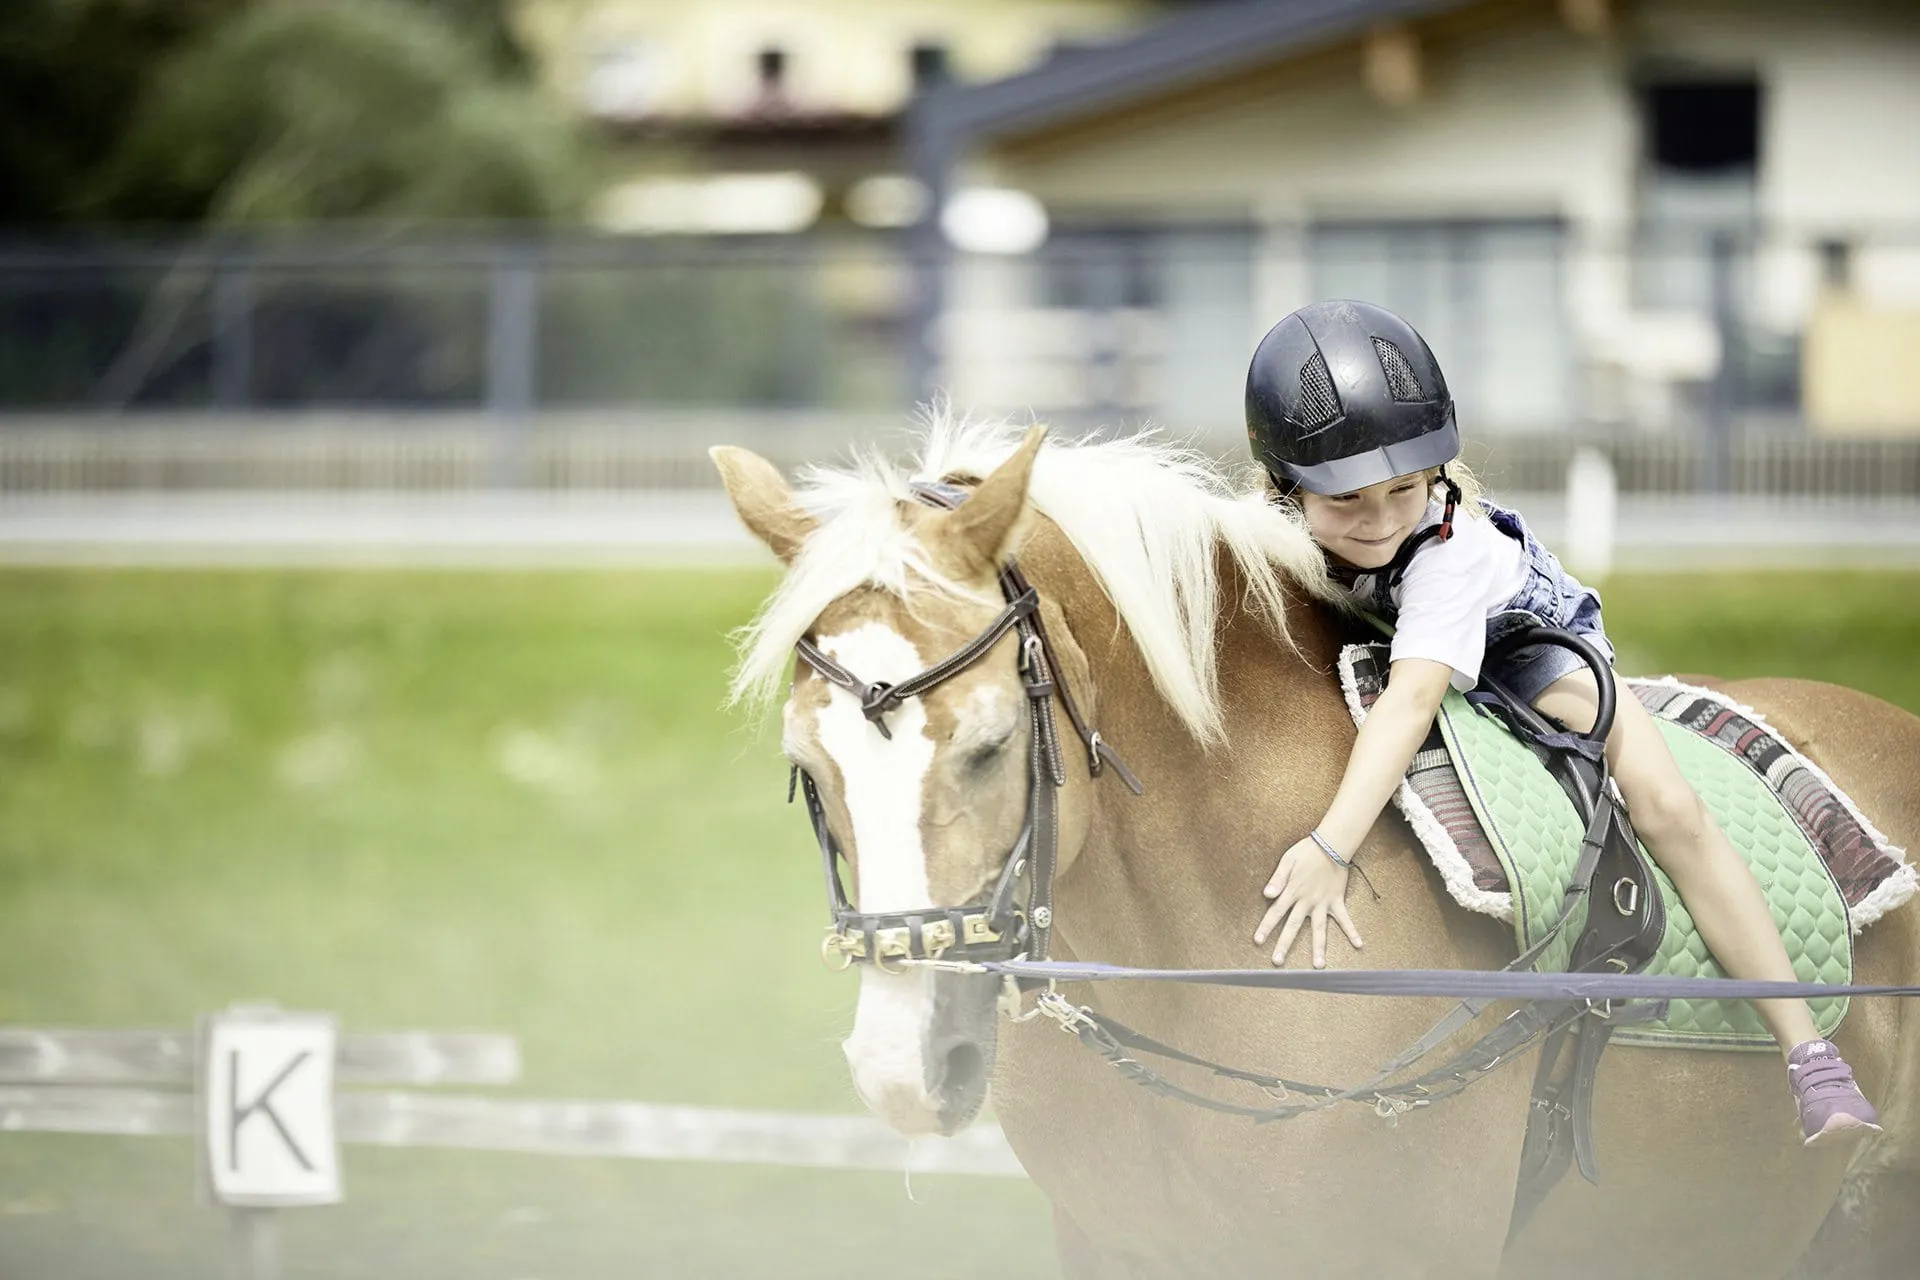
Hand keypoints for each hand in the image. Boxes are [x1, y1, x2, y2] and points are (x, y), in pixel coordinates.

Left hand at [1254, 835, 1363, 967]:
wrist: (1331, 844)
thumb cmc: (1306, 851)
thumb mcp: (1287, 861)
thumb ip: (1277, 879)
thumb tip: (1266, 894)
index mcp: (1292, 892)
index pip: (1275, 912)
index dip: (1266, 927)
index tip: (1258, 941)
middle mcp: (1306, 901)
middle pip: (1293, 926)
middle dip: (1284, 944)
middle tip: (1277, 962)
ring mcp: (1323, 903)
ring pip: (1319, 929)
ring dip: (1319, 947)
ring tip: (1318, 966)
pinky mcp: (1337, 901)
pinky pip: (1345, 919)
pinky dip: (1352, 931)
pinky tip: (1359, 945)